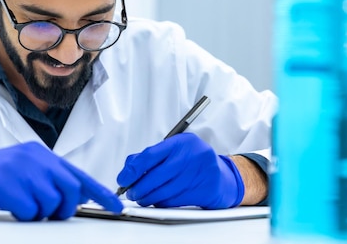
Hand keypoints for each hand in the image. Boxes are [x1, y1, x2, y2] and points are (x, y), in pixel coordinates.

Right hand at [0, 142, 122, 220]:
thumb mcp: (23, 172)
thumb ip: (48, 180)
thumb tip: (76, 196)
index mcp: (40, 154)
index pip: (78, 175)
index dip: (101, 193)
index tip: (117, 208)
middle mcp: (33, 157)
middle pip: (70, 191)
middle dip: (63, 209)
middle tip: (44, 212)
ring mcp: (18, 168)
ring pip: (51, 203)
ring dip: (38, 214)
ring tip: (19, 205)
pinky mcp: (3, 182)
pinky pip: (29, 211)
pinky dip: (22, 216)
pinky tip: (9, 206)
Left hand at [116, 132, 243, 208]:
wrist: (222, 176)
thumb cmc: (194, 161)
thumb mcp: (175, 150)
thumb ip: (152, 155)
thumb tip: (128, 168)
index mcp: (181, 142)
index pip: (150, 155)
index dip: (133, 169)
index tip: (123, 178)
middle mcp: (191, 156)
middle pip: (156, 176)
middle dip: (138, 187)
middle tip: (131, 192)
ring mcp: (198, 174)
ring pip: (164, 191)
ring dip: (147, 198)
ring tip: (141, 198)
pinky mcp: (203, 191)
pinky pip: (174, 201)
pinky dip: (161, 203)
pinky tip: (157, 200)